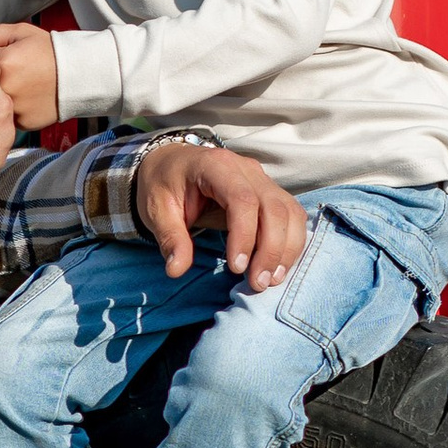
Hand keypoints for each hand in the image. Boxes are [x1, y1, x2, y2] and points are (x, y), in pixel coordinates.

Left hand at [0, 21, 61, 131]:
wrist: (79, 74)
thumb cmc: (52, 52)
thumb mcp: (22, 31)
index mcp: (2, 63)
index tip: (6, 56)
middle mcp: (5, 88)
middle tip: (14, 71)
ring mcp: (13, 108)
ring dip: (1, 94)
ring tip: (22, 84)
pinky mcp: (22, 122)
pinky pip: (7, 115)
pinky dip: (14, 108)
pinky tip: (28, 98)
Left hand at [132, 140, 307, 288]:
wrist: (170, 163)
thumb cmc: (163, 185)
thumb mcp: (156, 210)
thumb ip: (170, 238)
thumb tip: (176, 270)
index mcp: (216, 166)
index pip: (242, 200)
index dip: (245, 235)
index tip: (237, 267)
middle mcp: (246, 169)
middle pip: (274, 207)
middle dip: (271, 249)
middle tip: (257, 283)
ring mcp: (262, 179)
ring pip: (289, 212)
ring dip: (286, 249)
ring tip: (270, 280)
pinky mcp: (269, 192)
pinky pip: (291, 215)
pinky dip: (291, 242)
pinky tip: (278, 266)